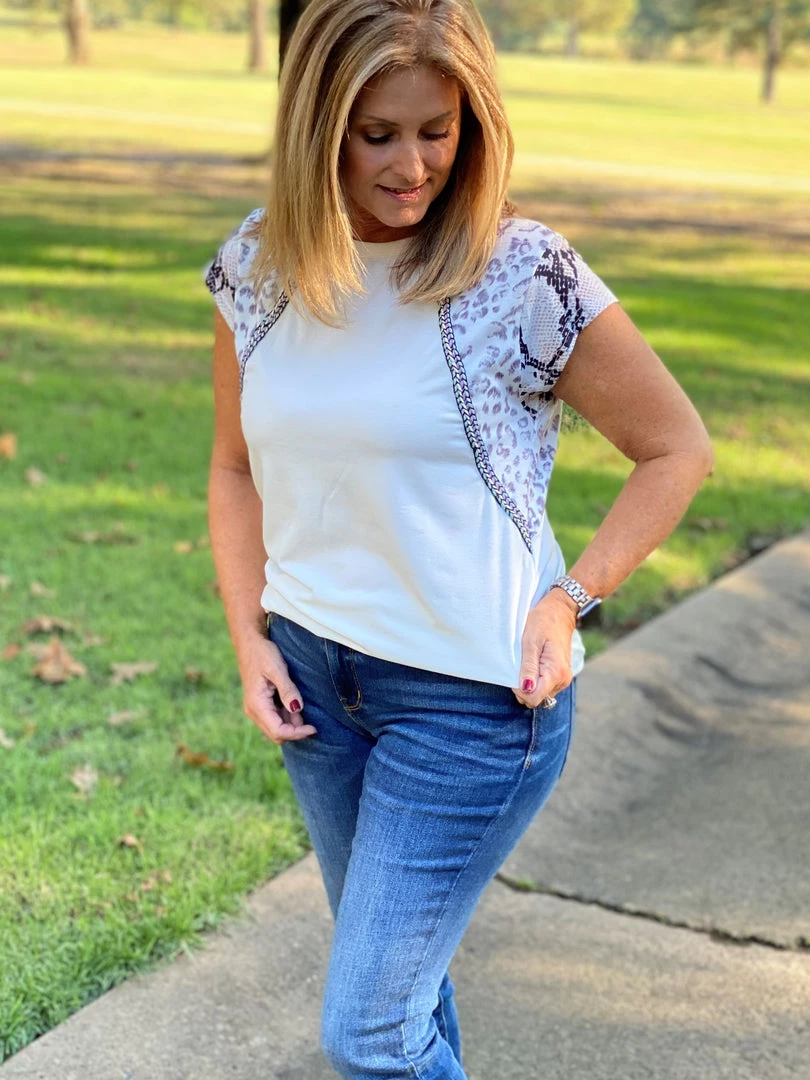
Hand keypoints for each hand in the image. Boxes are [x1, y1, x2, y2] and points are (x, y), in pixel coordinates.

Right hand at [238, 633, 316, 744]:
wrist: (250, 643)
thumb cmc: (262, 654)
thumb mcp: (277, 669)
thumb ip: (287, 690)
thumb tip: (297, 709)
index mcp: (256, 705)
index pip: (277, 731)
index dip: (296, 734)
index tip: (313, 729)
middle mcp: (254, 711)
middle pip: (276, 734)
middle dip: (295, 732)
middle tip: (313, 724)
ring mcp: (256, 709)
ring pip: (276, 728)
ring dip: (292, 725)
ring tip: (304, 710)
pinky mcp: (261, 705)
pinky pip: (275, 718)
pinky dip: (287, 717)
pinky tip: (296, 705)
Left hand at [513, 589, 576, 707]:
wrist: (560, 611)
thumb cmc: (542, 622)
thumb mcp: (530, 642)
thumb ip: (528, 667)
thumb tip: (526, 689)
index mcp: (555, 672)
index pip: (533, 699)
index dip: (520, 689)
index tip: (517, 671)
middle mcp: (562, 680)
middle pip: (536, 699)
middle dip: (524, 686)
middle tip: (522, 663)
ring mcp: (563, 679)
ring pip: (539, 693)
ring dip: (530, 682)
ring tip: (529, 660)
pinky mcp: (561, 675)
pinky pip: (544, 686)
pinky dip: (535, 679)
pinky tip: (534, 662)